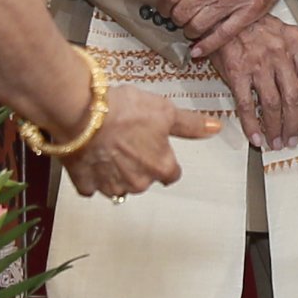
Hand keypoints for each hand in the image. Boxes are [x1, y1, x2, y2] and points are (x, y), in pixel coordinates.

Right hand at [65, 82, 215, 199]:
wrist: (83, 113)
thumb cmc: (123, 112)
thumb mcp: (165, 111)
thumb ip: (190, 124)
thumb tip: (214, 127)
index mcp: (160, 167)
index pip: (172, 173)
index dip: (164, 159)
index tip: (156, 149)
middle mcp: (138, 182)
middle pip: (144, 178)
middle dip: (138, 163)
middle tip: (129, 140)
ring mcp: (111, 185)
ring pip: (118, 183)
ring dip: (115, 169)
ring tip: (108, 144)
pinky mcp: (86, 183)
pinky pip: (91, 185)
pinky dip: (91, 174)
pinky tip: (91, 156)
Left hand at [161, 0, 297, 43]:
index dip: (163, 3)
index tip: (164, 6)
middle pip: (181, 12)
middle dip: (174, 18)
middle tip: (176, 18)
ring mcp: (232, 0)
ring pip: (197, 26)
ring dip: (188, 30)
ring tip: (189, 28)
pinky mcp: (248, 13)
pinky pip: (223, 35)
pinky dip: (207, 46)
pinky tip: (197, 50)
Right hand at [203, 14, 297, 148]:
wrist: (221, 13)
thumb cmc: (249, 24)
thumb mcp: (279, 31)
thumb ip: (292, 55)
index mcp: (294, 42)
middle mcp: (279, 53)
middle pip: (295, 97)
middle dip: (296, 123)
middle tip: (294, 138)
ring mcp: (258, 63)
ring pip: (274, 104)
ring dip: (277, 128)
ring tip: (277, 142)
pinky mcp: (237, 72)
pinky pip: (247, 104)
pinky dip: (252, 124)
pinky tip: (256, 137)